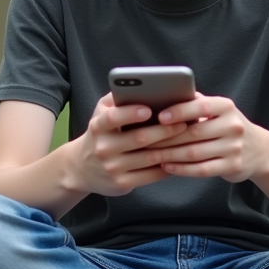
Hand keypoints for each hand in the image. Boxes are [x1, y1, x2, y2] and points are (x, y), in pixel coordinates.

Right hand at [69, 93, 189, 195]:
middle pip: (139, 138)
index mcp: (98, 127)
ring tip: (187, 139)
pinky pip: (151, 175)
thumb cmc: (100, 134)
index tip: (149, 108)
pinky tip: (179, 157)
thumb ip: (116, 98)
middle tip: (184, 123)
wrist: (82, 168)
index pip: (113, 118)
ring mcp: (113, 168)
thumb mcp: (100, 114)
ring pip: (149, 157)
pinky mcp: (122, 183)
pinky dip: (168, 166)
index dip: (131, 113)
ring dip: (172, 148)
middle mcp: (104, 148)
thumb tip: (142, 85)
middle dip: (165, 130)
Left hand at [146, 93, 266, 182]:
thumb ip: (197, 103)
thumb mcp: (219, 111)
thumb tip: (167, 94)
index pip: (201, 106)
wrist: (260, 151)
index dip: (180, 111)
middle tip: (145, 140)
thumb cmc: (228, 127)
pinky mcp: (233, 167)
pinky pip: (202, 169)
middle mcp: (232, 126)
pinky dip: (182, 169)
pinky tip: (167, 167)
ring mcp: (234, 148)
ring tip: (151, 155)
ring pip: (195, 153)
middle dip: (166, 137)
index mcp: (226, 107)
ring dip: (170, 155)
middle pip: (193, 133)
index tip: (160, 116)